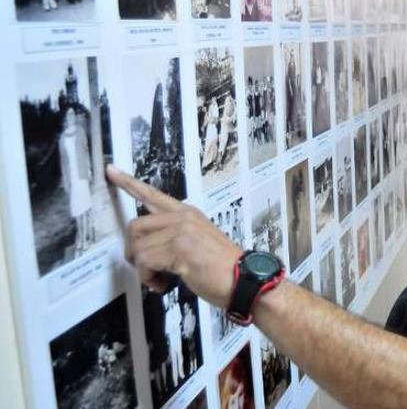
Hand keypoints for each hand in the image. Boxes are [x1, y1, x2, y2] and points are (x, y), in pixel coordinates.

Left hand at [106, 164, 240, 307]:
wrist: (244, 280)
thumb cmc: (224, 268)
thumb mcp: (199, 242)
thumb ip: (175, 237)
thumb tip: (148, 249)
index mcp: (188, 214)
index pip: (153, 195)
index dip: (129, 183)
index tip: (111, 171)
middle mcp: (183, 218)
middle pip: (135, 226)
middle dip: (133, 252)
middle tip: (146, 269)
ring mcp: (181, 232)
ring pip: (138, 248)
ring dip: (143, 271)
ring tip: (160, 280)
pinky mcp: (179, 249)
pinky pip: (145, 262)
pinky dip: (149, 279)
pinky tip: (163, 285)